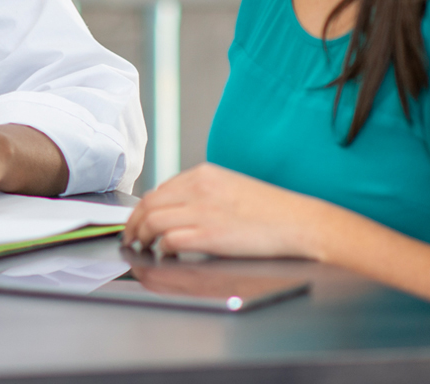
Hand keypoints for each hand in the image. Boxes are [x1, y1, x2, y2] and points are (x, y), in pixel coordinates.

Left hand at [123, 162, 323, 258]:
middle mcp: (198, 187)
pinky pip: (170, 240)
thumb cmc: (271, 210)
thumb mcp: (230, 186)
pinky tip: (163, 256)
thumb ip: (203, 192)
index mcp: (203, 174)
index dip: (144, 208)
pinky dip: (161, 248)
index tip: (139, 220)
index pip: (159, 188)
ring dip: (141, 236)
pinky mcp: (208, 234)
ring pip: (153, 220)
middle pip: (149, 203)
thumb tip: (178, 208)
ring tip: (140, 247)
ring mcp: (202, 210)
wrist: (299, 222)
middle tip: (130, 236)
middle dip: (134, 222)